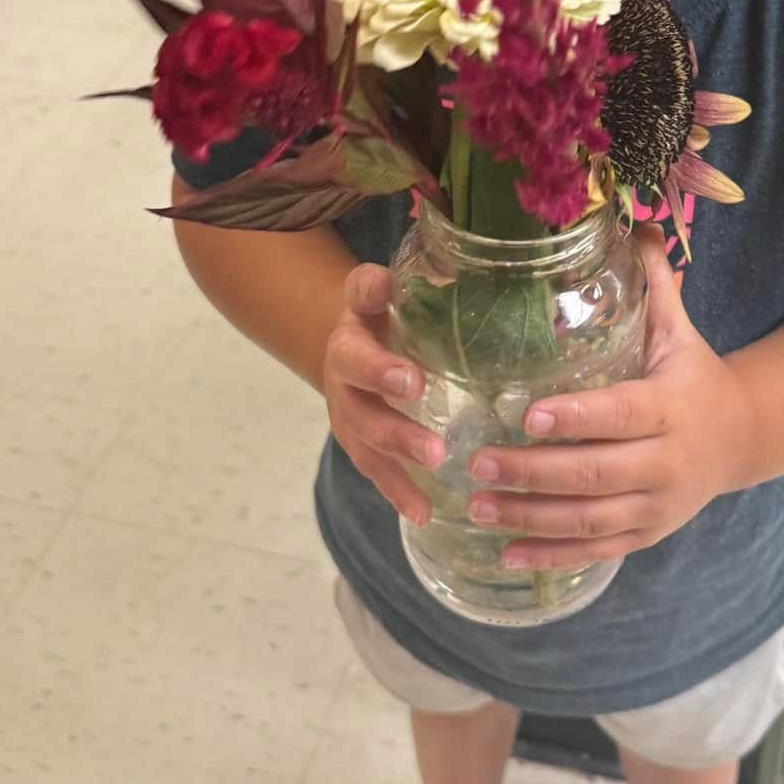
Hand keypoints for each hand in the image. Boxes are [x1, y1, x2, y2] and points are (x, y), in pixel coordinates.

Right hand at [323, 264, 442, 526]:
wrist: (353, 341)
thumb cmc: (382, 312)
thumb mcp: (380, 291)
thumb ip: (392, 285)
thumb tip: (441, 270)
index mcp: (350, 338)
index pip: (357, 353)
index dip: (380, 368)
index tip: (413, 381)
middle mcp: (342, 380)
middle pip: (362, 408)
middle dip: (396, 429)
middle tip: (434, 446)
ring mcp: (349, 417)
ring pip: (368, 444)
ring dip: (399, 462)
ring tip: (435, 473)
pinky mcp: (360, 444)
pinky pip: (377, 473)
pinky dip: (399, 493)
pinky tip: (425, 514)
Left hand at [463, 226, 755, 571]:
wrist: (742, 437)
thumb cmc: (692, 374)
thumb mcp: (678, 330)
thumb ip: (652, 283)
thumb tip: (629, 221)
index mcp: (670, 406)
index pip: (620, 414)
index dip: (576, 418)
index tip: (526, 416)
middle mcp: (667, 462)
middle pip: (595, 473)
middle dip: (533, 473)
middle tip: (477, 463)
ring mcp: (658, 505)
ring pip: (589, 518)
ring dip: (529, 517)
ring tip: (475, 505)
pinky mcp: (646, 534)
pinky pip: (596, 550)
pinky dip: (552, 557)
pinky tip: (506, 555)